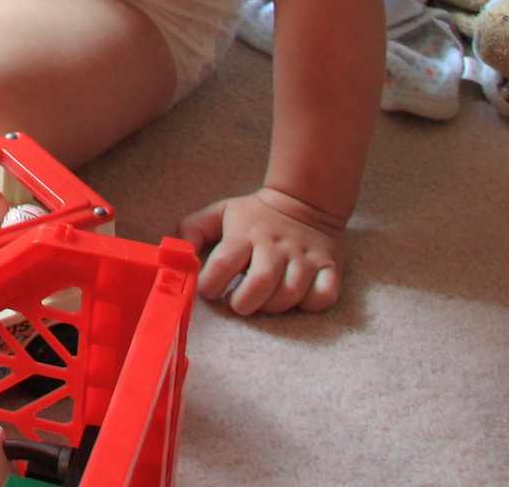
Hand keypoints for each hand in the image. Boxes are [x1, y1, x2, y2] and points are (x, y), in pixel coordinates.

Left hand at [176, 186, 347, 315]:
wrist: (305, 202)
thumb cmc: (254, 216)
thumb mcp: (219, 213)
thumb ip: (192, 229)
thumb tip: (179, 253)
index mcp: (245, 233)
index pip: (222, 263)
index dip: (209, 285)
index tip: (209, 291)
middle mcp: (275, 245)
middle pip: (260, 282)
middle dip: (243, 303)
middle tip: (237, 303)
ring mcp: (305, 257)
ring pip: (290, 293)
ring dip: (272, 306)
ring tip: (261, 302)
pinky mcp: (329, 267)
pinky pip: (324, 295)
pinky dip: (310, 305)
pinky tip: (296, 300)